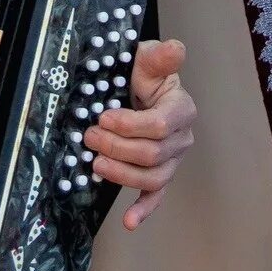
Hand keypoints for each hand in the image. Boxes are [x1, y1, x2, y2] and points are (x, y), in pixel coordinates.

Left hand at [84, 38, 196, 229]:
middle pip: (152, 154)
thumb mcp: (147, 60)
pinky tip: (129, 222)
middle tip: (90, 136)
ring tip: (95, 164)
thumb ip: (161, 57)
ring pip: (152, 177)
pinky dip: (144, 210)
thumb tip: (175, 48)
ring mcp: (172, 160)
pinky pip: (156, 196)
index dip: (129, 125)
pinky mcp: (159, 175)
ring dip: (121, 174)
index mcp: (181, 109)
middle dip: (116, 147)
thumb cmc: (142, 74)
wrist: (138, 89)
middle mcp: (181, 138)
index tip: (103, 116)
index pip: (159, 125)